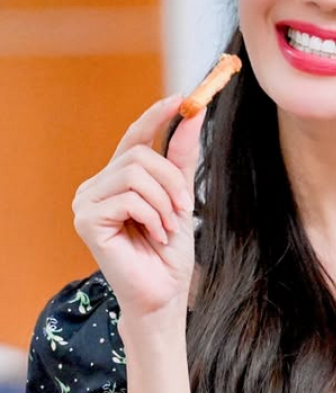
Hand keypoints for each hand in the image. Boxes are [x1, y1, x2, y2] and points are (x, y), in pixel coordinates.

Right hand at [72, 96, 204, 317]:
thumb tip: (193, 113)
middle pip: (138, 154)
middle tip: (184, 209)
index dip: (155, 116)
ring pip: (134, 173)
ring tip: (167, 227)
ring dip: (164, 201)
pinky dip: (152, 215)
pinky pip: (128, 198)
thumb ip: (181, 158)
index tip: (181, 99)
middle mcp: (94, 187)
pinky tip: (153, 235)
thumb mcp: (181, 197)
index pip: (133, 137)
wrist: (164, 293)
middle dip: (171, 180)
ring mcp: (85, 203)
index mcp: (114, 180)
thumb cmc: (169, 251)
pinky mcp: (86, 221)